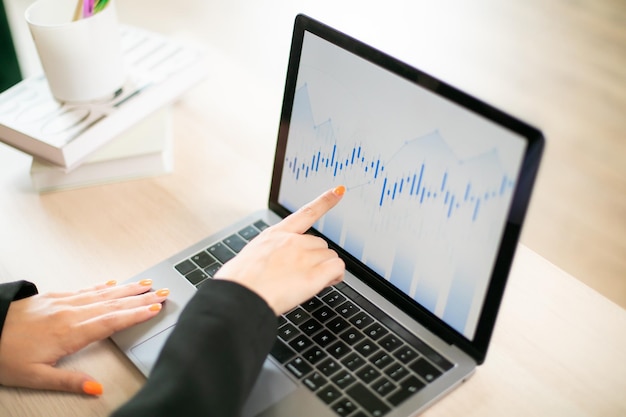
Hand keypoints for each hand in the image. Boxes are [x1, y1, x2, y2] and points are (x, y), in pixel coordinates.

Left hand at [0, 279, 168, 394]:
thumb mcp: (35, 377)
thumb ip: (69, 381)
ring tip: (147, 284)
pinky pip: (86, 289)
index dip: (135, 315)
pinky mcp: (54, 297)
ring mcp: (63, 302)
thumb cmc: (4, 355)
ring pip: (103, 294)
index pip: (111, 321)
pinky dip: (104, 286)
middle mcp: (70, 313)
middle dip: (140, 298)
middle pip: (113, 304)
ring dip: (128, 289)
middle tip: (162, 293)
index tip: (155, 308)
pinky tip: (113, 284)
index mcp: (70, 332)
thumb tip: (95, 388)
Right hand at [215, 185, 345, 314]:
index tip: (338, 190)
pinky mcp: (314, 274)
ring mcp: (304, 256)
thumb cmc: (240, 282)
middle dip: (317, 259)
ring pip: (330, 257)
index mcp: (275, 234)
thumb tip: (279, 265)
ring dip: (325, 269)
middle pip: (321, 244)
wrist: (240, 296)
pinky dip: (336, 276)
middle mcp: (292, 241)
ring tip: (306, 284)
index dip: (325, 201)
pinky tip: (326, 282)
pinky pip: (338, 268)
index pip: (305, 213)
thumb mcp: (252, 257)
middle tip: (303, 275)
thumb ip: (271, 255)